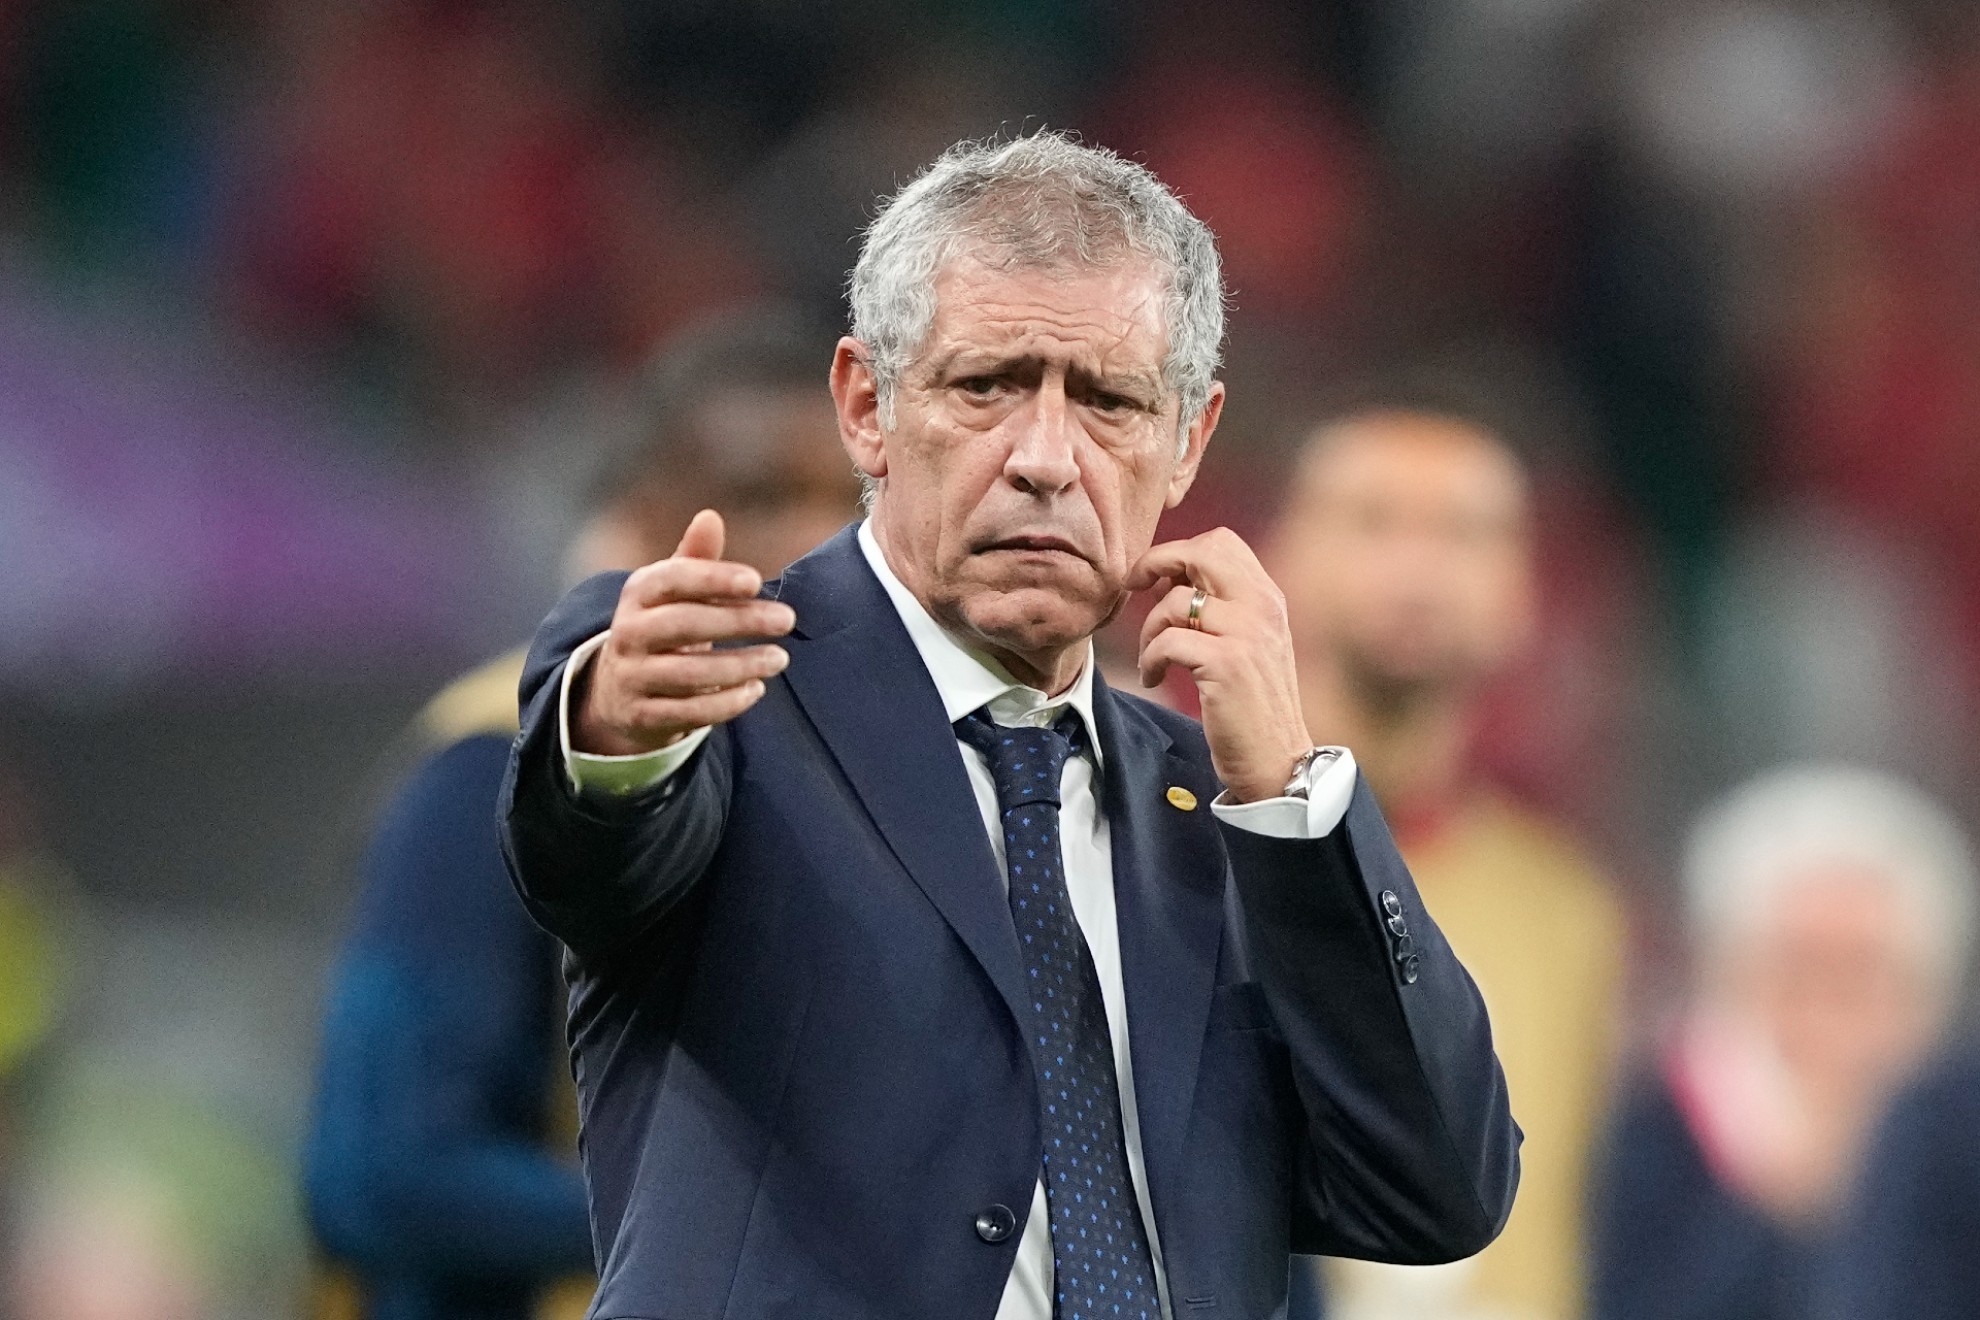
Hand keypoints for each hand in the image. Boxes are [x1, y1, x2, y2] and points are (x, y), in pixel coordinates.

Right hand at [571, 509, 795, 755]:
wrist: (618, 692)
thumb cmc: (662, 628)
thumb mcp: (672, 593)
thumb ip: (696, 559)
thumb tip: (710, 516)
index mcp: (638, 593)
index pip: (672, 580)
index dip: (713, 578)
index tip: (756, 581)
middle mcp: (627, 633)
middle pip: (682, 625)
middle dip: (738, 621)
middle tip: (786, 619)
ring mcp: (631, 676)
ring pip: (686, 673)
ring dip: (739, 666)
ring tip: (779, 658)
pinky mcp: (641, 715)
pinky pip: (687, 712)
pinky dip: (725, 702)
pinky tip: (756, 689)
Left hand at [1129, 527, 1312, 801]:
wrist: (1277, 760)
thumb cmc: (1251, 705)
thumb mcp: (1247, 644)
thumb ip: (1221, 607)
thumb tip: (1168, 578)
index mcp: (1267, 597)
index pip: (1221, 541)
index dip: (1179, 551)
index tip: (1156, 579)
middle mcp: (1262, 607)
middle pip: (1201, 552)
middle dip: (1156, 563)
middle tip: (1135, 589)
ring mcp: (1247, 634)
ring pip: (1176, 602)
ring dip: (1148, 629)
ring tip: (1151, 658)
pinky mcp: (1227, 664)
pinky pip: (1169, 641)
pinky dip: (1150, 659)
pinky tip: (1155, 678)